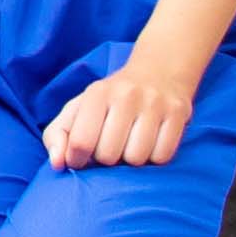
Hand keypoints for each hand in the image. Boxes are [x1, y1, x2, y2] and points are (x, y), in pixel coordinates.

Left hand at [43, 58, 197, 169]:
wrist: (158, 72)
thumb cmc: (111, 100)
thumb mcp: (78, 109)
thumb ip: (57, 135)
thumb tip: (57, 163)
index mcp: (96, 94)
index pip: (81, 141)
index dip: (77, 159)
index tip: (81, 159)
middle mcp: (126, 96)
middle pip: (109, 154)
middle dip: (106, 160)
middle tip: (110, 148)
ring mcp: (155, 104)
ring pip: (137, 158)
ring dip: (131, 160)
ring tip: (129, 144)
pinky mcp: (179, 114)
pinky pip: (163, 157)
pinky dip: (154, 158)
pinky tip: (150, 144)